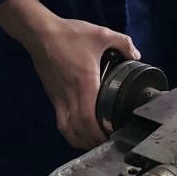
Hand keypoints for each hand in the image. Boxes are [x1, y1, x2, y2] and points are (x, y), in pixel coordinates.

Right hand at [0, 0, 138, 149]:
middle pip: (78, 131)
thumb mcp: (101, 34)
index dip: (99, 133)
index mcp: (84, 82)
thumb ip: (123, 42)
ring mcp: (59, 97)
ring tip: (95, 141)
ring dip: (80, 140)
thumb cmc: (69, 34)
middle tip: (109, 142)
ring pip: (67, 129)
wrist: (40, 33)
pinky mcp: (53, 96)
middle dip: (93, 142)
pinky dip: (71, 131)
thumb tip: (136, 55)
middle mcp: (69, 94)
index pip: (88, 118)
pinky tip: (81, 129)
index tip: (113, 136)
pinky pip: (61, 121)